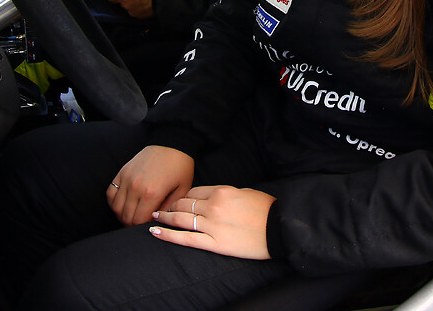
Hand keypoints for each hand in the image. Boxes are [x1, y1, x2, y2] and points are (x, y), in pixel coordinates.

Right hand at [107, 146, 194, 225]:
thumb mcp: (182, 190)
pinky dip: (114, 202)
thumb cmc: (180, 167)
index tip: (149, 225)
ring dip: (122, 215)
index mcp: (152, 193)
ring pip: (116, 207)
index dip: (143, 227)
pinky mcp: (122, 172)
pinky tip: (123, 204)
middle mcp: (136, 187)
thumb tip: (158, 221)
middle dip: (132, 224)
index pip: (139, 221)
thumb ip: (169, 209)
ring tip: (131, 216)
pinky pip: (110, 193)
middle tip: (140, 223)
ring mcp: (127, 179)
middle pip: (126, 216)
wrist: (172, 143)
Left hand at [150, 186, 275, 259]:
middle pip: (184, 203)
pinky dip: (168, 235)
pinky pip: (186, 238)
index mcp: (222, 191)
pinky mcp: (214, 242)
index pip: (194, 191)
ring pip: (180, 219)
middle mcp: (214, 205)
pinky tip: (155, 232)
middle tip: (159, 208)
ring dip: (164, 217)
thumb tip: (212, 197)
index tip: (176, 200)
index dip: (182, 196)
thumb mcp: (245, 193)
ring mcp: (212, 224)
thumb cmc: (266, 209)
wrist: (279, 229)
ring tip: (153, 218)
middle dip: (169, 205)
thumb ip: (225, 194)